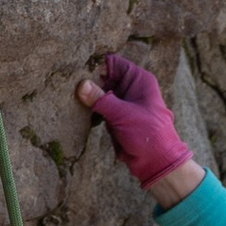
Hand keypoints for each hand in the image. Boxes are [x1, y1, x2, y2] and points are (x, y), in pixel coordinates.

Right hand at [77, 51, 197, 193]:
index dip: (95, 66)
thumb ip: (101, 99)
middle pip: (103, 76)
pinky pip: (99, 107)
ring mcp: (123, 102)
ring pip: (99, 92)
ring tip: (70, 98)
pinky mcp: (116, 116)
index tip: (78, 73)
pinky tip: (78, 111)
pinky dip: (90, 109)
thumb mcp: (122, 115)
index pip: (112, 63)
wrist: (156, 162)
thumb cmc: (147, 134)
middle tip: (69, 86)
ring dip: (88, 97)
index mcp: (139, 79)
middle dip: (88, 82)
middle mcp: (130, 87)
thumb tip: (81, 84)